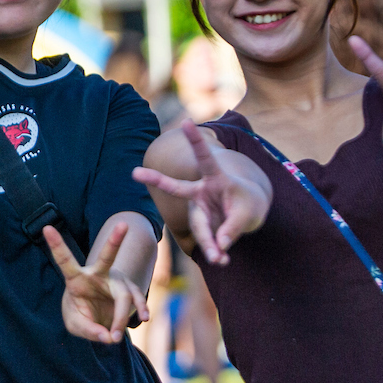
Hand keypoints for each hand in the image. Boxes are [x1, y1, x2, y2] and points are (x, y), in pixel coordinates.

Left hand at [43, 222, 145, 342]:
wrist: (98, 315)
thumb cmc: (81, 314)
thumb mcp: (75, 324)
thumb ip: (88, 330)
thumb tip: (108, 336)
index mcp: (76, 278)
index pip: (65, 261)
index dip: (56, 245)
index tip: (47, 227)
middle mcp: (97, 274)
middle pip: (107, 258)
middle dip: (115, 241)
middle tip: (123, 225)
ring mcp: (115, 281)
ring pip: (125, 294)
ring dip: (121, 317)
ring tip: (116, 336)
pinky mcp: (129, 290)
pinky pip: (137, 300)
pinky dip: (140, 310)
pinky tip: (144, 317)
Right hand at [132, 121, 268, 265]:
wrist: (246, 212)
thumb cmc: (248, 205)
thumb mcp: (248, 213)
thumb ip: (232, 228)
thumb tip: (217, 247)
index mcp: (216, 178)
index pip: (205, 158)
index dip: (194, 141)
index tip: (185, 122)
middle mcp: (200, 192)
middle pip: (175, 187)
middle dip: (154, 180)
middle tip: (135, 172)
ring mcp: (198, 209)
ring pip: (200, 229)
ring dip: (210, 245)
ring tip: (221, 260)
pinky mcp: (200, 225)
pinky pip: (206, 242)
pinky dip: (215, 252)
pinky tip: (222, 260)